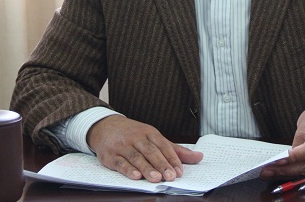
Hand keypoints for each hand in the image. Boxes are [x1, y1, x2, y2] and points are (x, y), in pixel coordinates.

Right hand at [87, 115, 203, 181]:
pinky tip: (135, 176)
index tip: (179, 171)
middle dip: (161, 164)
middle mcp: (136, 137)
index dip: (172, 159)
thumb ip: (176, 150)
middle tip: (170, 177)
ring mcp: (123, 146)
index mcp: (149, 132)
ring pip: (136, 157)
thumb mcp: (154, 137)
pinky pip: (119, 162)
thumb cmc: (133, 134)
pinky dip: (127, 169)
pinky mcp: (110, 155)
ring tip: (156, 178)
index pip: (163, 146)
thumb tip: (199, 157)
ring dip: (146, 168)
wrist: (105, 126)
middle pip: (151, 151)